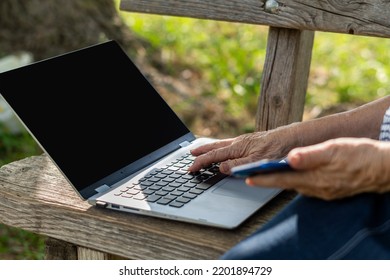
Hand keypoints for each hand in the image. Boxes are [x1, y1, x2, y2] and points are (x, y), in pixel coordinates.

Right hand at [188, 126, 297, 173]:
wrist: (291, 137)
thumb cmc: (276, 149)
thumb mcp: (257, 161)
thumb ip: (238, 165)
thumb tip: (221, 168)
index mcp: (238, 147)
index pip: (214, 156)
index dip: (201, 163)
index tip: (191, 169)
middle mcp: (238, 142)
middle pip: (215, 147)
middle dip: (202, 152)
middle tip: (190, 155)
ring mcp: (244, 141)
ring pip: (221, 144)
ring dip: (209, 148)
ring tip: (201, 150)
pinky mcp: (250, 141)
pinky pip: (229, 143)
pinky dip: (220, 146)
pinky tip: (224, 149)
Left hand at [246, 138, 389, 199]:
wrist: (384, 168)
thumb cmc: (360, 155)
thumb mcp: (334, 150)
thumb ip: (311, 156)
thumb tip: (290, 158)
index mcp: (313, 178)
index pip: (282, 179)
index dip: (263, 179)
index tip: (247, 179)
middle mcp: (315, 188)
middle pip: (285, 183)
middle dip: (266, 180)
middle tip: (249, 176)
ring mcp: (323, 191)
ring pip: (295, 185)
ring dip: (280, 180)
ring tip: (264, 174)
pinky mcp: (329, 190)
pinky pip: (306, 186)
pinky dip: (295, 180)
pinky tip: (293, 174)